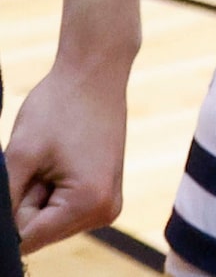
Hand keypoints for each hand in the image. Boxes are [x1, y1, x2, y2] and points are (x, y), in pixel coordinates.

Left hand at [8, 55, 127, 249]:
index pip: (27, 239)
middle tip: (40, 161)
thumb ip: (4, 202)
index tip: (21, 174)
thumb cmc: (59, 106)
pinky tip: (61, 161)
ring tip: (52, 159)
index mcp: (89, 204)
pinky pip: (63, 208)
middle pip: (40, 231)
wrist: (94, 74)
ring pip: (49, 220)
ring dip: (38, 194)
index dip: (9, 211)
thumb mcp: (19, 156)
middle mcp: (105, 211)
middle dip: (26, 201)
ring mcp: (108, 204)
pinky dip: (52, 189)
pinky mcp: (105, 193)